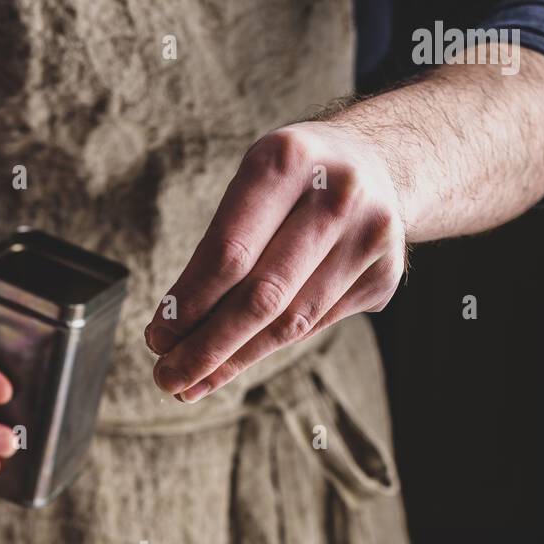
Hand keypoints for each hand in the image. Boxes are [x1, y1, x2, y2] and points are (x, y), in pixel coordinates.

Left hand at [145, 121, 406, 401]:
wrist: (379, 164)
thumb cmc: (293, 182)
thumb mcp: (253, 185)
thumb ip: (219, 250)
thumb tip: (173, 333)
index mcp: (289, 160)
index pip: (229, 252)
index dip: (189, 304)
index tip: (157, 338)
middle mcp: (337, 196)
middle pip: (262, 296)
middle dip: (207, 346)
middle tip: (167, 377)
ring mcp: (370, 238)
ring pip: (290, 323)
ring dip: (234, 360)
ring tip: (192, 382)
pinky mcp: (385, 275)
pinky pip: (315, 326)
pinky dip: (270, 347)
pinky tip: (238, 359)